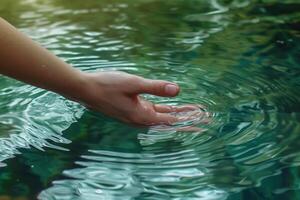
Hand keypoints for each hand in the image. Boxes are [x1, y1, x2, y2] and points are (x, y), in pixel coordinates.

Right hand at [76, 71, 197, 124]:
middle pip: (170, 120)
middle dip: (187, 118)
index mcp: (142, 116)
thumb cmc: (107, 85)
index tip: (204, 121)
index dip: (189, 119)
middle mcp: (141, 119)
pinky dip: (166, 108)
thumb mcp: (134, 84)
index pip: (172, 121)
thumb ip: (156, 87)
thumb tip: (178, 89)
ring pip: (162, 115)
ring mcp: (136, 114)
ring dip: (178, 113)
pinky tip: (172, 106)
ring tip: (193, 111)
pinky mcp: (132, 109)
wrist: (85, 89)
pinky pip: (154, 110)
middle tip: (205, 117)